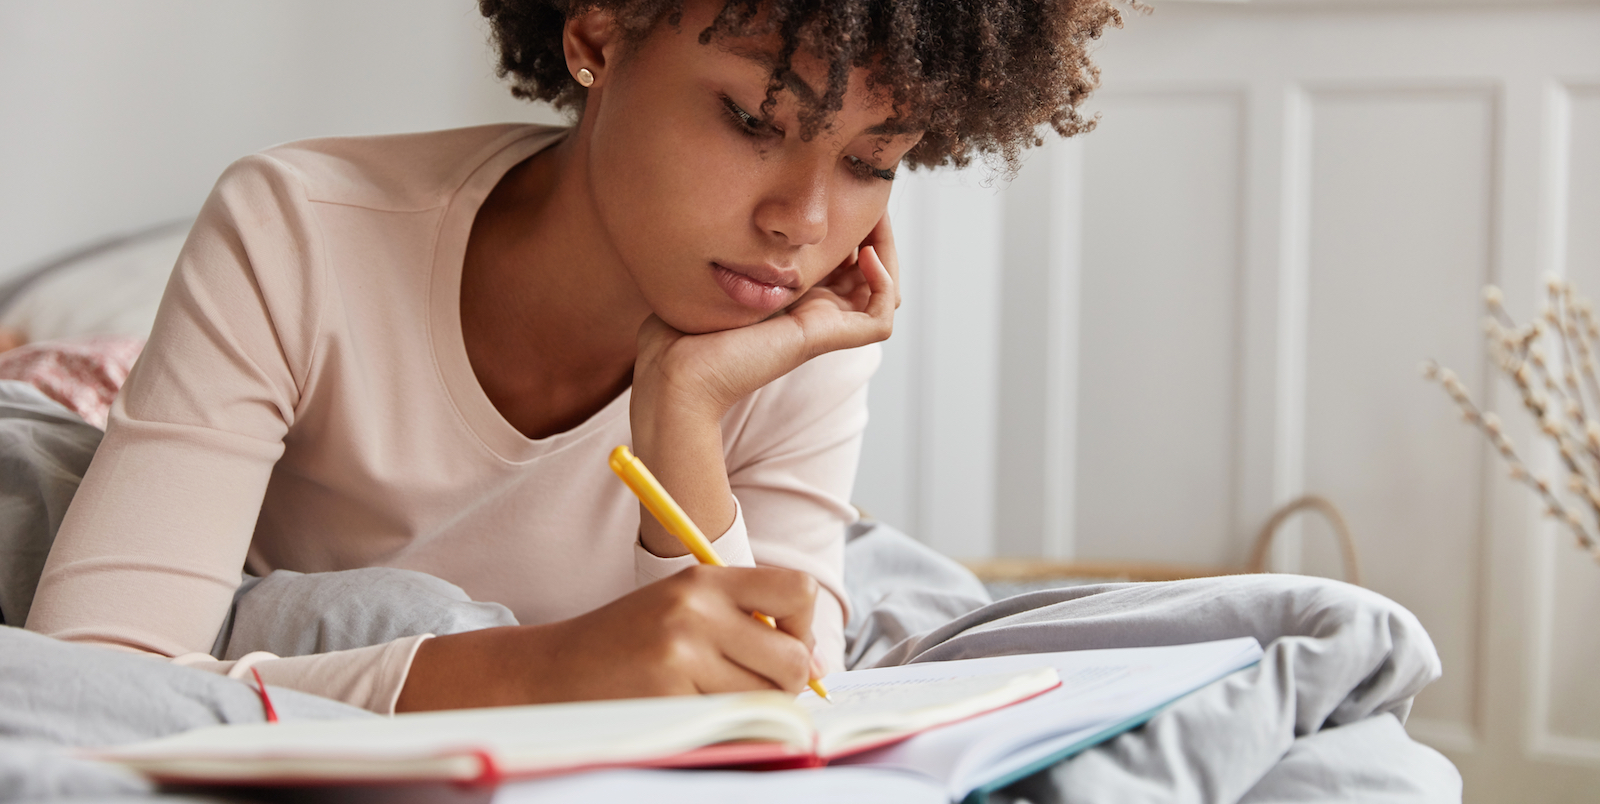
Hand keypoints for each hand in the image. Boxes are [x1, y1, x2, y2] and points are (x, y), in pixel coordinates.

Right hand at [395, 565, 818, 710]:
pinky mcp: (669, 700)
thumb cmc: (626, 643)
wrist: (551, 672)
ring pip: (767, 699)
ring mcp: (681, 658)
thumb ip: (745, 621)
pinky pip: (731, 724)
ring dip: (752, 707)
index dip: (803, 625)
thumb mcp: (682, 607)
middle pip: (793, 658)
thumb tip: (815, 667)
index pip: (797, 591)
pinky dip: (721, 726)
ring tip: (711, 695)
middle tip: (756, 684)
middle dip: (786, 681)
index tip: (785, 642)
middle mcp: (695, 612)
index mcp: (704, 580)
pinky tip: (688, 710)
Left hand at [626, 214, 900, 557]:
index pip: (835, 262)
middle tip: (868, 202)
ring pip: (882, 295)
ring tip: (873, 225)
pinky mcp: (822, 339)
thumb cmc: (677, 334)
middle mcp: (809, 314)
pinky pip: (881, 319)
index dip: (846, 228)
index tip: (839, 193)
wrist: (674, 374)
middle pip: (866, 275)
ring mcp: (820, 328)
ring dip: (887, 254)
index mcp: (785, 299)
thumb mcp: (705, 274)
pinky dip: (885, 285)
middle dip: (873, 234)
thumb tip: (735, 223)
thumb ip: (729, 250)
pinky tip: (865, 257)